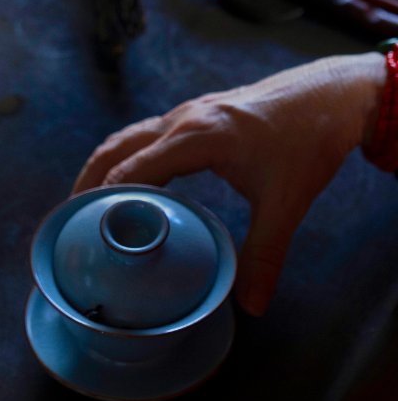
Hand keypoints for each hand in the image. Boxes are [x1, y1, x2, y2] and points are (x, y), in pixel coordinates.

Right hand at [72, 54, 384, 315]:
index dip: (106, 200)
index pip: (134, 170)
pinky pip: (146, 135)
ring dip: (102, 167)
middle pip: (116, 148)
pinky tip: (128, 183)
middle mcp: (184, 119)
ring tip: (84, 202)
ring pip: (127, 137)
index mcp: (198, 137)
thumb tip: (252, 305)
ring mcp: (188, 112)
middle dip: (88, 182)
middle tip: (69, 219)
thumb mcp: (287, 202)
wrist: (331, 95)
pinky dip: (125, 158)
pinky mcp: (196, 114)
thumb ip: (265, 254)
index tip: (87, 231)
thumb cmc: (308, 140)